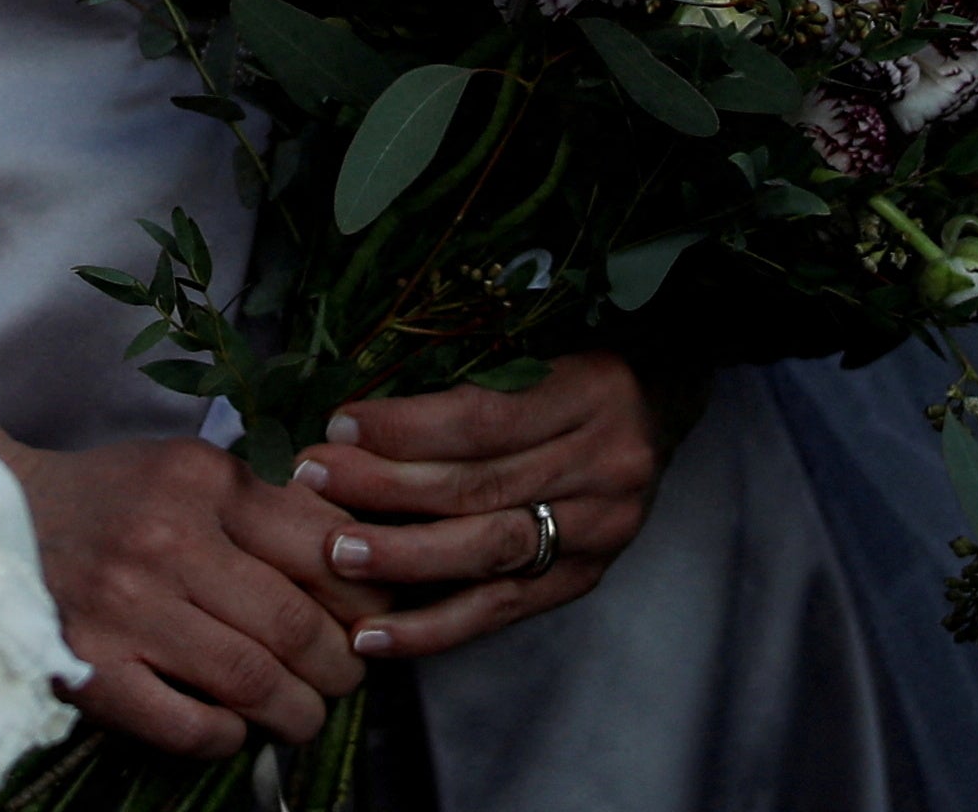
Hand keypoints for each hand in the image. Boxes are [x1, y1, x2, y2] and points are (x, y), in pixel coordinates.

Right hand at [7, 433, 379, 759]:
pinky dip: (225, 737)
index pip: (319, 547)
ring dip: (296, 711)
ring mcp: (126, 608)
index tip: (369, 619)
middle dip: (338, 666)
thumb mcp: (190, 470)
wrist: (0, 520)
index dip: (362, 596)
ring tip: (303, 713)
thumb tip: (357, 558)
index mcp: (201, 480)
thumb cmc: (113, 499)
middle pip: (294, 624)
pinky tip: (232, 727)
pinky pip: (185, 725)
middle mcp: (166, 539)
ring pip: (251, 680)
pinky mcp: (92, 668)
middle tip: (343, 677)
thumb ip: (266, 503)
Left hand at [278, 352, 686, 664]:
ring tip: (335, 556)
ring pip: (488, 553)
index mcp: (592, 390)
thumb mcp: (541, 343)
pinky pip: (501, 610)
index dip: (405, 427)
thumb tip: (356, 413)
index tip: (338, 425)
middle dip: (385, 488)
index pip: (484, 418)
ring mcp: (602, 529)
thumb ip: (468, 375)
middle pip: (480, 486)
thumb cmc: (581, 358)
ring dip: (403, 559)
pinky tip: (373, 635)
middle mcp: (606, 464)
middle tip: (313, 482)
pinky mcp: (586, 577)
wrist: (665, 398)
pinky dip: (433, 628)